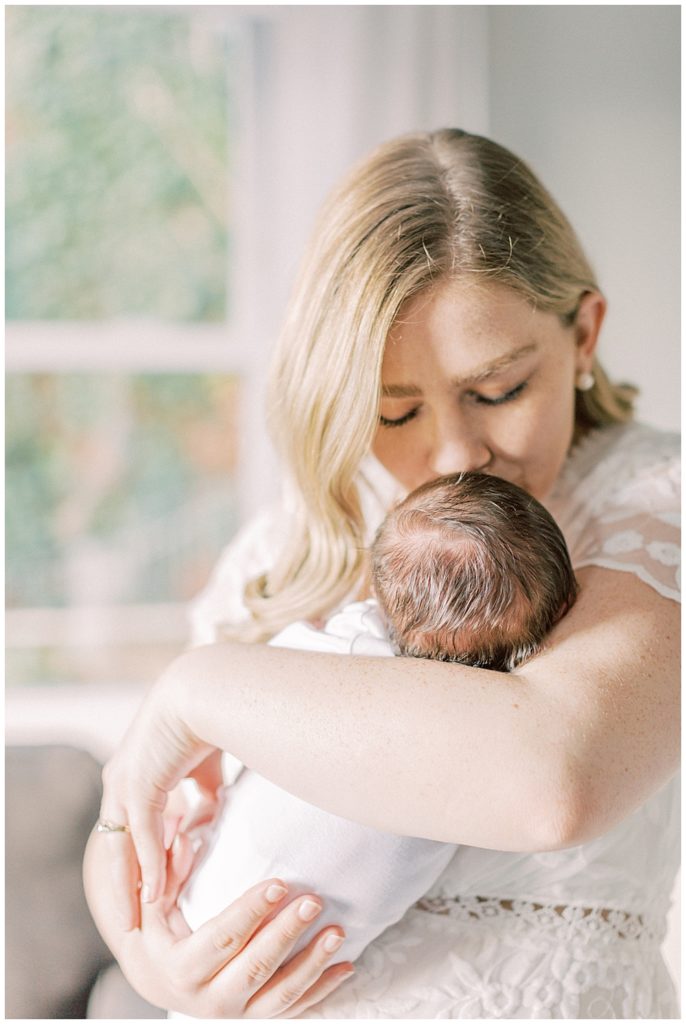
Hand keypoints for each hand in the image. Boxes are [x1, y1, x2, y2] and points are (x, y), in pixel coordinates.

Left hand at [99, 668, 214, 921]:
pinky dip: (150, 868)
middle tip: (132, 920)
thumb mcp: (205, 769)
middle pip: (118, 846)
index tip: (152, 889)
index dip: (142, 860)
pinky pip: (143, 838)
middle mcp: (121, 781)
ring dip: (130, 887)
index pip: (133, 829)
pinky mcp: (138, 787)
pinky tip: (156, 895)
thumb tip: (206, 820)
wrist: (208, 691)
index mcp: (135, 774)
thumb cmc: (211, 720)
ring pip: (123, 849)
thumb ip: (203, 796)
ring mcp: (125, 784)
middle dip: (125, 884)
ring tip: (137, 921)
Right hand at [119, 871, 353, 1017]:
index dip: (252, 911)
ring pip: (280, 995)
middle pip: (256, 967)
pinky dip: (321, 989)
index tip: (279, 883)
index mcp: (182, 968)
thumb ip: (166, 872)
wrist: (158, 980)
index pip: (223, 938)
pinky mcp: (254, 1017)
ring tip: (337, 932)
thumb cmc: (156, 931)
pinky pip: (292, 1009)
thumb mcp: (152, 903)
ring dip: (313, 964)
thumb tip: (183, 836)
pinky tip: (346, 966)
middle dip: (287, 933)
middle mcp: (209, 999)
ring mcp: (235, 1013)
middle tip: (314, 900)